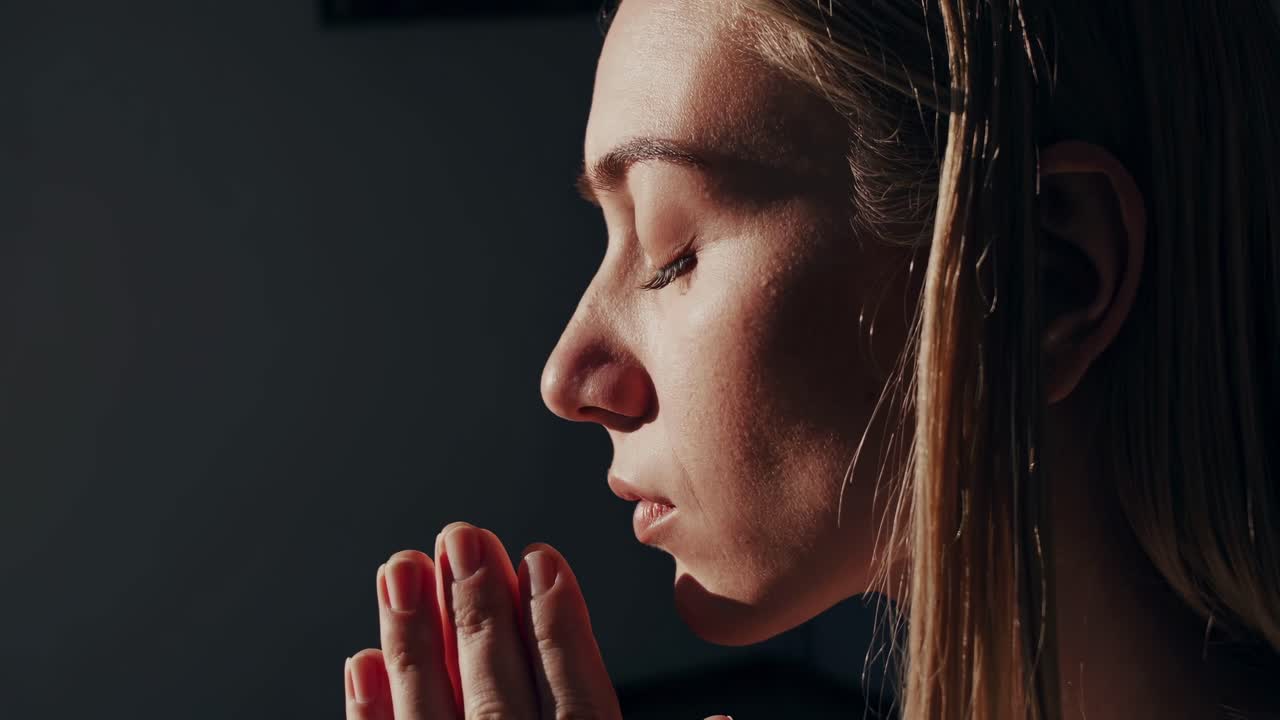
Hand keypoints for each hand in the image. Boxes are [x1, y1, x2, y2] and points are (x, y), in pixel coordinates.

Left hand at [343, 521, 625, 718]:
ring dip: (415, 639)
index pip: (578, 709)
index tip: (541, 559)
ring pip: (430, 717)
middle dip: (478, 611)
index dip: (561, 630)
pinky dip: (372, 711)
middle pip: (497, 698)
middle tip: (464, 538)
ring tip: (403, 567)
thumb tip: (678, 676)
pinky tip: (363, 661)